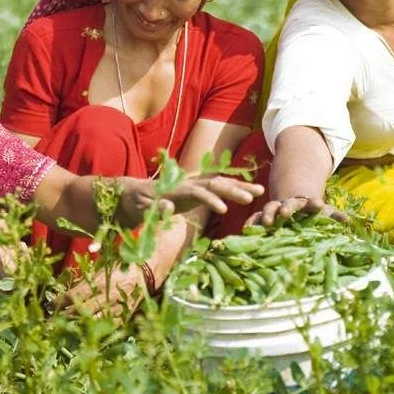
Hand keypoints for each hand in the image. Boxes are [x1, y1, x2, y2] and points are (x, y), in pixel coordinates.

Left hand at [56, 264, 151, 324]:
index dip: (60, 302)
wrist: (147, 270)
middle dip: (65, 316)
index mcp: (100, 283)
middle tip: (54, 320)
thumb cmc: (122, 266)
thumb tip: (69, 293)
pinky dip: (97, 329)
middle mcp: (106, 297)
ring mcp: (116, 308)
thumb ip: (87, 281)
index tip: (51, 305)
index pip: (74, 295)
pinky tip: (87, 332)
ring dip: (78, 325)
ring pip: (92, 322)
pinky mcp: (124, 316)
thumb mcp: (103, 269)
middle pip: (80, 311)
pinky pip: (108, 327)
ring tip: (67, 328)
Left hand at [114, 176, 262, 227]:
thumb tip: (170, 206)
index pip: (198, 192)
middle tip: (251, 198)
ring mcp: (194, 186)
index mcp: (176, 189)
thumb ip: (154, 208)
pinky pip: (219, 188)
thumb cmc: (135, 204)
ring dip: (239, 186)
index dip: (211, 200)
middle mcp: (188, 184)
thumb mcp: (140, 209)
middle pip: (214, 183)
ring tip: (260, 192)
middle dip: (233, 189)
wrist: (132, 193)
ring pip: (220, 183)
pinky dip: (234, 189)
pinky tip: (250, 194)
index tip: (224, 211)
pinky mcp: (197, 191)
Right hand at [246, 195, 349, 227]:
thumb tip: (350, 222)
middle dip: (287, 208)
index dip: (314, 204)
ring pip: (271, 208)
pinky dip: (252, 222)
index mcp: (307, 204)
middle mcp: (291, 204)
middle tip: (285, 214)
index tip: (317, 204)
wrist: (293, 198)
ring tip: (265, 223)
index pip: (311, 202)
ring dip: (268, 214)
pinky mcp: (266, 215)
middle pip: (290, 204)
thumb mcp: (324, 212)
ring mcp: (277, 208)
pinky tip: (246, 229)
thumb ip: (334, 216)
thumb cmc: (311, 210)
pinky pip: (257, 218)